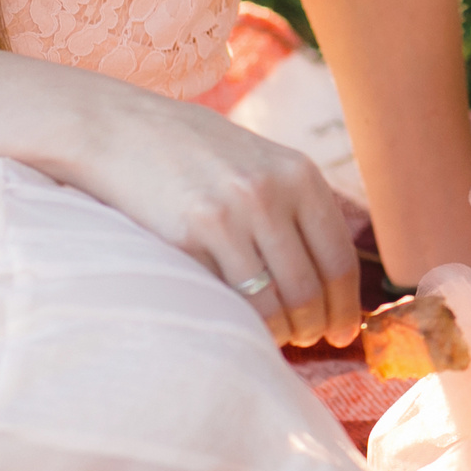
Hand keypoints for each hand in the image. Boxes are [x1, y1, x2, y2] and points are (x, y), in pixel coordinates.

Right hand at [55, 88, 363, 348]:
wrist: (125, 130)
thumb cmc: (199, 153)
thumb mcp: (263, 163)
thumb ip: (298, 208)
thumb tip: (333, 280)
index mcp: (299, 175)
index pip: (339, 258)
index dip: (346, 306)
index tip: (344, 333)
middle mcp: (269, 194)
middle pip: (308, 288)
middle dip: (314, 326)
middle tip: (309, 340)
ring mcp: (228, 217)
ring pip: (271, 303)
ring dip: (279, 332)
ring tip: (277, 336)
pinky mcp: (187, 238)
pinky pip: (227, 300)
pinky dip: (240, 322)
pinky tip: (241, 323)